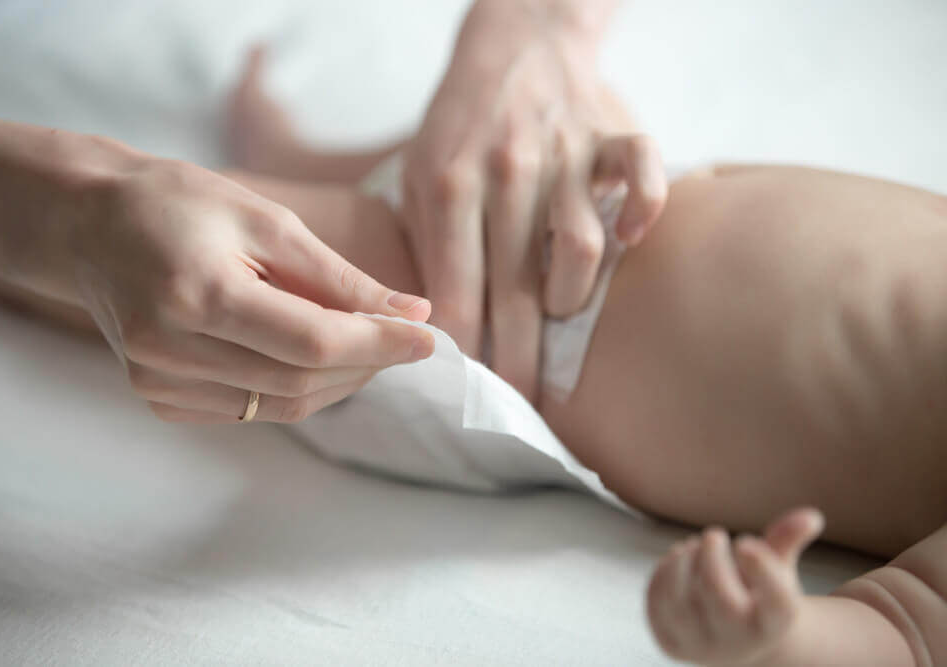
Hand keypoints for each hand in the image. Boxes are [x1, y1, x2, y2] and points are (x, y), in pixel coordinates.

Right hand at [73, 156, 434, 422]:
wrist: (90, 225)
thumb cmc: (181, 204)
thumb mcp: (267, 221)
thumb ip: (339, 277)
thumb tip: (411, 314)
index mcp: (197, 294)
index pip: (313, 342)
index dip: (379, 344)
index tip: (429, 336)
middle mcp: (170, 350)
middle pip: (301, 383)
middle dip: (367, 364)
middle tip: (403, 335)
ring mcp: (158, 382)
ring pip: (281, 406)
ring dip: (339, 382)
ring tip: (366, 344)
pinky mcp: (158, 398)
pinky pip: (250, 411)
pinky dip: (296, 390)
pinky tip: (312, 357)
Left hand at [403, 0, 665, 398]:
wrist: (514, 43)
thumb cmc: (459, 126)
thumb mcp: (417, 176)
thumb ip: (428, 245)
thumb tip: (435, 326)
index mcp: (450, 186)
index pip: (458, 292)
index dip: (467, 353)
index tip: (475, 394)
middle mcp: (507, 172)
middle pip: (516, 290)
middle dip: (520, 359)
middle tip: (526, 403)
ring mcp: (563, 152)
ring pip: (579, 247)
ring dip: (571, 296)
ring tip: (558, 310)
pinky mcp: (610, 134)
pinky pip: (643, 172)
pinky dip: (648, 209)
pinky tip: (634, 238)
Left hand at [646, 508, 824, 665]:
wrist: (732, 639)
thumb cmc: (757, 594)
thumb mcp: (776, 569)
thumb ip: (787, 541)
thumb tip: (811, 516)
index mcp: (773, 625)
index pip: (778, 604)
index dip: (763, 569)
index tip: (746, 541)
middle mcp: (739, 643)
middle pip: (723, 602)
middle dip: (713, 560)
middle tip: (714, 534)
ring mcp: (701, 647)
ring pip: (682, 603)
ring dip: (684, 563)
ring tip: (695, 547)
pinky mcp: (670, 642)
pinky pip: (658, 603)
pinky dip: (665, 572)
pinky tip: (680, 559)